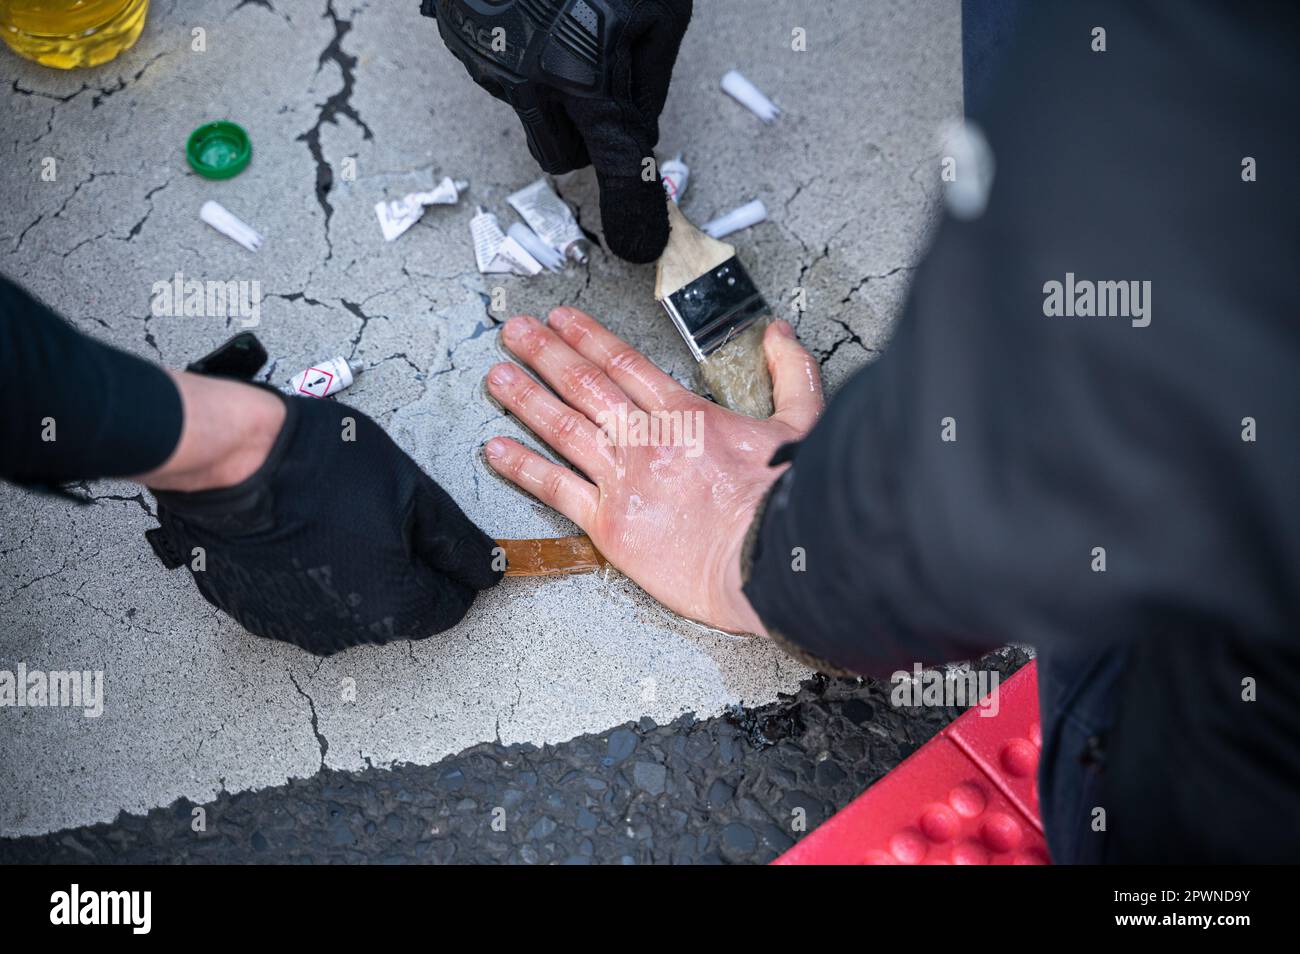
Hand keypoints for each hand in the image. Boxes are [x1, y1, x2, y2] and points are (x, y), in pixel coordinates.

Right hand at [142, 379, 500, 654]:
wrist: (229, 458)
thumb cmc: (319, 464)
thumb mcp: (412, 490)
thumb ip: (457, 541)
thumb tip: (490, 568)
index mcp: (394, 607)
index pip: (451, 606)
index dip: (456, 569)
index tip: (443, 539)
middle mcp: (345, 633)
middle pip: (400, 609)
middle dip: (405, 568)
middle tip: (386, 514)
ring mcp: (293, 628)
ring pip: (350, 607)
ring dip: (357, 572)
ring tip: (338, 515)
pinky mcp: (254, 613)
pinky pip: (302, 601)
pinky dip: (311, 573)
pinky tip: (302, 529)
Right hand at [428, 0, 692, 262]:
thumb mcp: (660, 14)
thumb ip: (649, 86)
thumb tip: (640, 141)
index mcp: (584, 76)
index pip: (615, 167)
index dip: (632, 211)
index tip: (638, 247)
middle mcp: (526, 80)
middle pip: (565, 155)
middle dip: (591, 135)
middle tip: (608, 85)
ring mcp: (484, 60)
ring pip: (531, 113)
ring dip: (555, 90)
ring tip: (570, 23)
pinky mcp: (457, 38)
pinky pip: (501, 74)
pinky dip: (522, 58)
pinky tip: (535, 13)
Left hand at [483, 307, 822, 633]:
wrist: (769, 560)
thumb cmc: (786, 502)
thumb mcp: (802, 424)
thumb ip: (790, 372)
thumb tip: (778, 333)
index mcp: (686, 414)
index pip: (624, 362)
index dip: (587, 336)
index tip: (561, 319)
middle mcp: (646, 439)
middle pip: (583, 384)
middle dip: (543, 352)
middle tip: (513, 331)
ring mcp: (623, 479)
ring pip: (562, 426)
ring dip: (524, 396)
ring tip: (496, 375)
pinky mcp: (610, 523)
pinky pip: (554, 487)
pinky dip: (522, 466)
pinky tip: (496, 448)